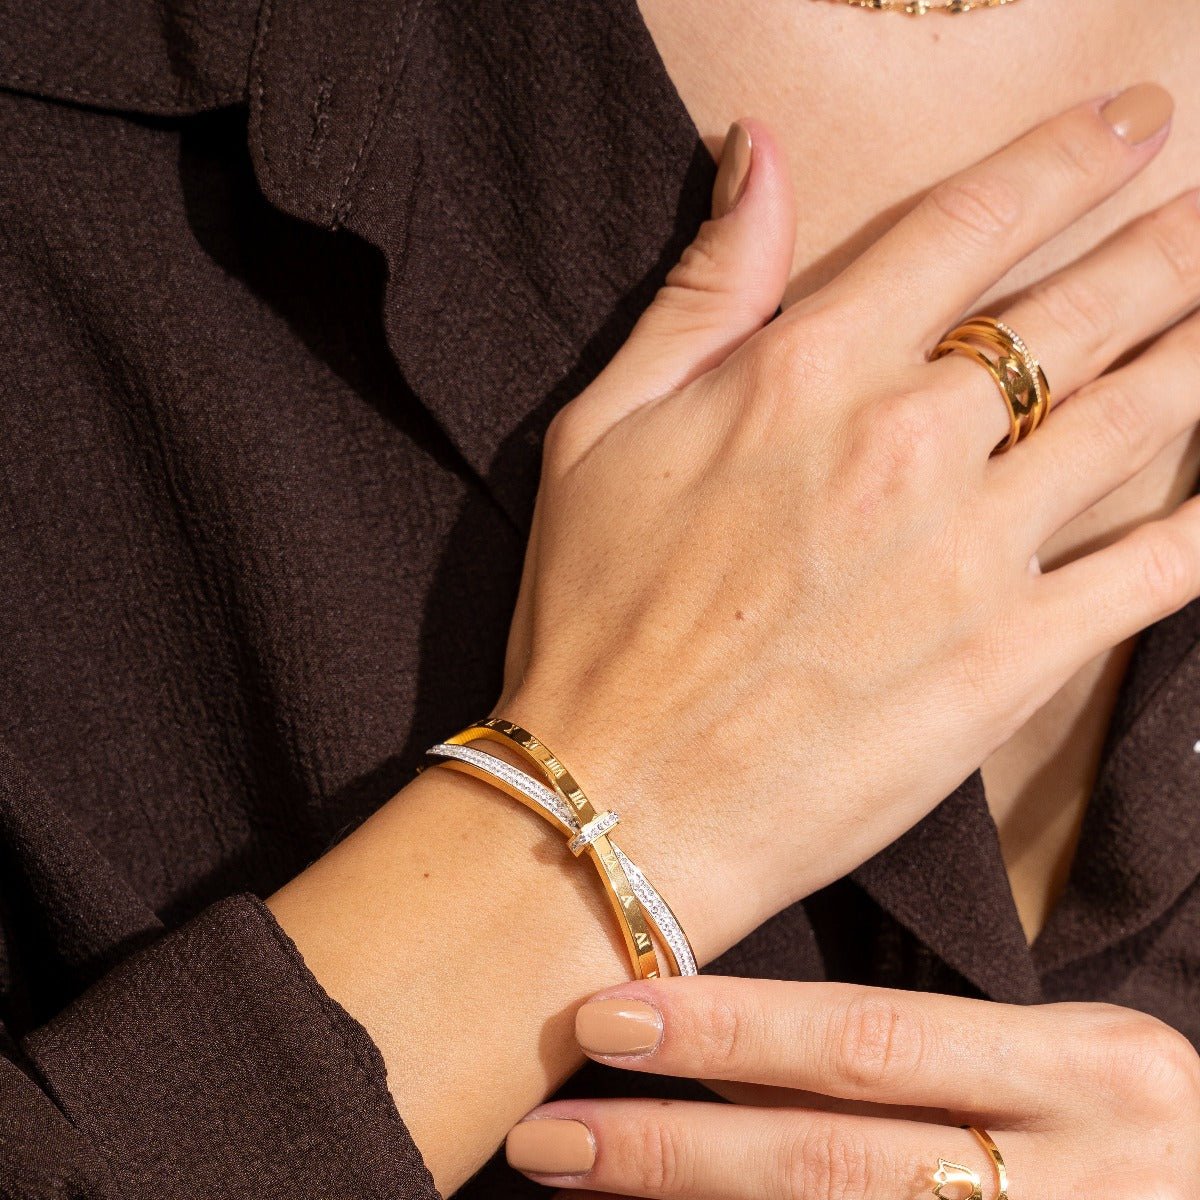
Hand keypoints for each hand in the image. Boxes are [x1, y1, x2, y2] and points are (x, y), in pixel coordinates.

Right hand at [494, 86, 1199, 958]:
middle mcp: (908, 444)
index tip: (1134, 123)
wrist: (618, 799)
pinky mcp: (1011, 661)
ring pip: (1141, 416)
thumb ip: (699, 290)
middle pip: (1081, 310)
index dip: (1069, 157)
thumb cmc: (591, 615)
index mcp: (807, 372)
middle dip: (1170, 243)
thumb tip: (757, 156)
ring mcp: (974, 555)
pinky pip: (1155, 569)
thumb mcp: (601, 427)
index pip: (971, 223)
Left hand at [503, 975, 1199, 1198]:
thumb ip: (920, 1059)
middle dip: (676, 1155)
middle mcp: (1083, 1183)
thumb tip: (724, 1052)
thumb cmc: (1129, 1130)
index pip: (870, 1041)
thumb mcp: (1063, 1066)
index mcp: (1090, 1073)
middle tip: (548, 1134)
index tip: (605, 1016)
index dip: (730, 1034)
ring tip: (577, 1186)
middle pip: (834, 1168)